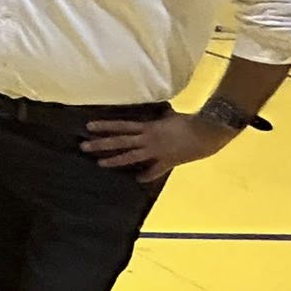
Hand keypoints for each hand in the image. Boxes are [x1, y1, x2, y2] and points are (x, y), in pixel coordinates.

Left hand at [82, 109, 231, 183]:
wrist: (207, 133)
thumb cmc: (189, 121)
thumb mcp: (170, 116)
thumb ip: (160, 116)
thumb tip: (159, 111)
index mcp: (148, 127)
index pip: (122, 125)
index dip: (105, 126)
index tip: (89, 127)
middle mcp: (148, 140)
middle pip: (120, 142)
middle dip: (101, 144)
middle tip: (83, 147)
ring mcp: (156, 152)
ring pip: (131, 157)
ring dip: (115, 160)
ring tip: (100, 163)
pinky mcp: (167, 162)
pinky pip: (154, 171)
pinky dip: (146, 175)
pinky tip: (138, 179)